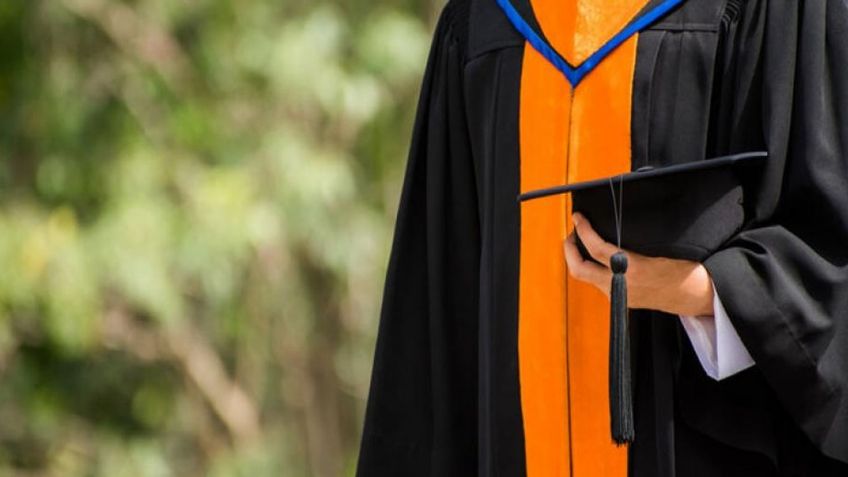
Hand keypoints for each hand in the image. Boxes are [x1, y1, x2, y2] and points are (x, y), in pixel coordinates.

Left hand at [563, 213, 714, 316]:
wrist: (696, 296)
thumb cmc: (685, 269)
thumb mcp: (663, 248)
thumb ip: (635, 242)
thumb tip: (613, 223)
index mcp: (633, 270)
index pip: (596, 249)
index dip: (583, 231)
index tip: (578, 218)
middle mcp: (622, 286)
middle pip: (579, 269)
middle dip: (569, 249)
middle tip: (572, 232)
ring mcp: (620, 295)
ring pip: (585, 277)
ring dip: (579, 258)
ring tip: (581, 241)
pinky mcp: (621, 301)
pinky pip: (597, 282)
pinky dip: (591, 267)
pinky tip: (595, 257)